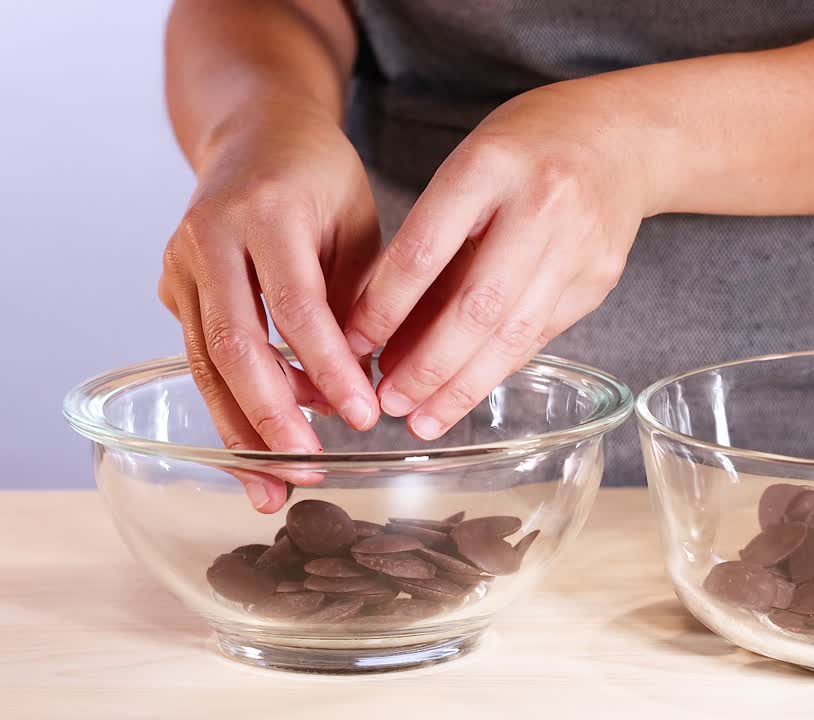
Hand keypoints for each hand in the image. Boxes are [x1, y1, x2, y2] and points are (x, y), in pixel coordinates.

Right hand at [158, 106, 380, 510]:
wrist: (253, 133)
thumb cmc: (320, 176)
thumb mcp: (357, 220)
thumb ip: (360, 292)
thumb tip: (370, 377)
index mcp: (266, 212)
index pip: (296, 305)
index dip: (327, 367)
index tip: (363, 415)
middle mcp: (210, 239)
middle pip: (234, 345)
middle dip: (271, 418)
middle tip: (308, 470)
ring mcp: (182, 265)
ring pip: (205, 364)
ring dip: (241, 431)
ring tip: (274, 488)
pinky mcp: (174, 290)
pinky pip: (202, 359)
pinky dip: (233, 407)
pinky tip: (260, 450)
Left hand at [343, 80, 657, 439]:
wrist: (623, 137)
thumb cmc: (527, 148)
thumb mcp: (468, 167)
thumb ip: (431, 240)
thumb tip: (379, 327)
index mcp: (489, 165)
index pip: (425, 251)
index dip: (385, 307)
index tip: (353, 344)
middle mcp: (540, 205)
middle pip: (475, 305)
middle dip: (427, 364)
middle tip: (388, 401)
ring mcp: (579, 245)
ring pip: (513, 333)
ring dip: (463, 384)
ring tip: (423, 417)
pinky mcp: (600, 277)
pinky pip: (541, 334)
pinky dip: (499, 366)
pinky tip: (469, 390)